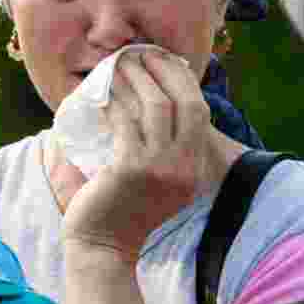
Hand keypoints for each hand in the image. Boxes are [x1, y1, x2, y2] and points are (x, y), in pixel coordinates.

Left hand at [61, 49, 209, 259]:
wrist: (104, 248)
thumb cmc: (124, 211)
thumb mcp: (158, 182)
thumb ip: (164, 149)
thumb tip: (153, 99)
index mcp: (195, 170)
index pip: (200, 112)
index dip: (183, 81)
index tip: (164, 60)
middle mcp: (185, 168)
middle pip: (187, 103)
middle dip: (164, 71)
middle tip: (140, 54)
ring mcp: (160, 169)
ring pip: (156, 106)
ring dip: (136, 80)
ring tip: (118, 66)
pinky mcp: (131, 169)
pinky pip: (126, 122)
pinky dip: (114, 102)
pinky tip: (103, 94)